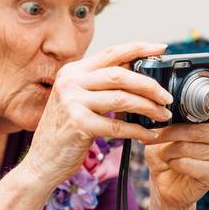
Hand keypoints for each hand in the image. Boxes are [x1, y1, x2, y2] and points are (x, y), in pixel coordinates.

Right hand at [22, 42, 173, 186]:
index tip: (161, 48)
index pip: (111, 52)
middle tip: (167, 96)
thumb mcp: (79, 100)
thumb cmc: (65, 132)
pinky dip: (138, 131)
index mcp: (73, 71)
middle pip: (120, 74)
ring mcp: (72, 102)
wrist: (42, 161)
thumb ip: (102, 86)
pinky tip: (149, 135)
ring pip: (122, 98)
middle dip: (149, 85)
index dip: (138, 48)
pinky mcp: (78, 124)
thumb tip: (138, 75)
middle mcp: (71, 82)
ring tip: (163, 115)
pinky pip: (117, 126)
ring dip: (148, 107)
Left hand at [143, 62, 208, 209]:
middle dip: (171, 131)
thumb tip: (156, 103)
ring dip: (168, 149)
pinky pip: (189, 162)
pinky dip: (173, 163)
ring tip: (164, 153)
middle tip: (154, 136)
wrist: (167, 187)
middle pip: (198, 126)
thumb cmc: (167, 154)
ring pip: (189, 145)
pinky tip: (174, 166)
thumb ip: (169, 115)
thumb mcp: (165, 129)